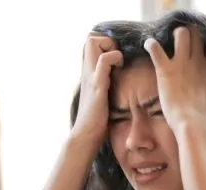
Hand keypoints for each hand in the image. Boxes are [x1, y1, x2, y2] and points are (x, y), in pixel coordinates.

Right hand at [70, 33, 123, 148]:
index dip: (105, 43)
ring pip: (93, 43)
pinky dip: (114, 58)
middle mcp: (87, 71)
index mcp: (89, 73)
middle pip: (90, 38)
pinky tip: (120, 69)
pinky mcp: (97, 85)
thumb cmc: (96, 120)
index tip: (116, 58)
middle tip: (117, 58)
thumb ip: (105, 85)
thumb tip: (119, 82)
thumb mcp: (101, 96)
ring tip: (118, 63)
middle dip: (107, 41)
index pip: (91, 43)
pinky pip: (104, 61)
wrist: (86, 136)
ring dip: (110, 47)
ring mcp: (91, 76)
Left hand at [144, 27, 205, 130]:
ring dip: (174, 34)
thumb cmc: (205, 117)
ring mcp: (182, 63)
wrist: (194, 122)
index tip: (197, 49)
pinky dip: (150, 44)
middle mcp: (198, 61)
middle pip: (196, 34)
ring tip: (167, 39)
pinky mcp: (166, 70)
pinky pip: (155, 48)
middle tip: (180, 40)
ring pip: (181, 33)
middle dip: (188, 34)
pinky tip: (148, 44)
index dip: (203, 45)